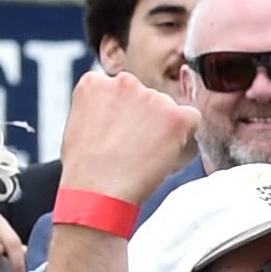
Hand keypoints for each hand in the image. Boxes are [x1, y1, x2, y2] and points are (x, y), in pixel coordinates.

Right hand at [59, 70, 199, 204]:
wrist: (97, 189)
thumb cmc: (85, 168)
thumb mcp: (78, 125)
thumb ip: (100, 109)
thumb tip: (118, 114)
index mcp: (96, 82)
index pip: (122, 91)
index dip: (123, 116)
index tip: (118, 134)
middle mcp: (124, 82)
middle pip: (147, 97)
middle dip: (144, 119)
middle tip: (133, 148)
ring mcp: (151, 97)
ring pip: (168, 109)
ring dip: (163, 128)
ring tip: (143, 155)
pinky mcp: (176, 115)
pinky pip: (192, 119)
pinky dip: (184, 135)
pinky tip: (164, 153)